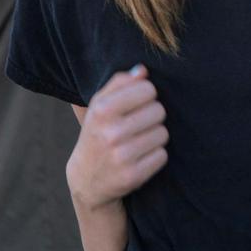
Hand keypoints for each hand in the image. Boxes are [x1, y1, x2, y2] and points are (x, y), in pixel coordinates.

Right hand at [66, 65, 168, 210]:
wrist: (87, 179)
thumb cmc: (98, 133)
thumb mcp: (100, 105)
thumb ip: (120, 83)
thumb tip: (143, 71)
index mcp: (102, 110)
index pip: (147, 89)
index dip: (146, 96)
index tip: (138, 104)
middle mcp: (111, 132)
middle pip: (159, 111)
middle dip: (152, 116)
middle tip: (138, 125)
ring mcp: (122, 156)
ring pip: (163, 133)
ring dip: (155, 136)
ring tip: (139, 141)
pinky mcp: (132, 176)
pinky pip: (162, 155)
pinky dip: (155, 155)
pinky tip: (140, 157)